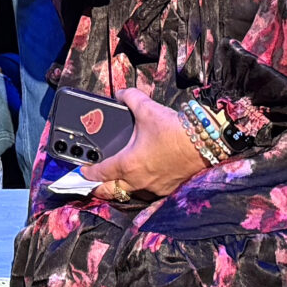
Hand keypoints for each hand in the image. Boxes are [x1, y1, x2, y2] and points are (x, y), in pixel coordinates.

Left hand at [82, 89, 206, 200]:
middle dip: (98, 188)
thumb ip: (129, 98)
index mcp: (127, 164)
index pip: (99, 173)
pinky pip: (147, 193)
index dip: (87, 172)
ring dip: (119, 188)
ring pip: (129, 193)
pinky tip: (140, 177)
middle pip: (110, 191)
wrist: (205, 143)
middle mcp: (138, 181)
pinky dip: (139, 187)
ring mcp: (153, 188)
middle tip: (92, 181)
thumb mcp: (147, 108)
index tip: (81, 170)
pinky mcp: (167, 190)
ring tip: (114, 179)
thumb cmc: (174, 129)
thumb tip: (121, 93)